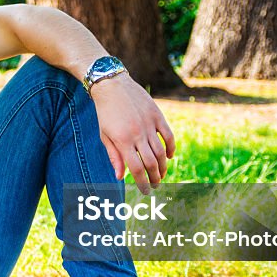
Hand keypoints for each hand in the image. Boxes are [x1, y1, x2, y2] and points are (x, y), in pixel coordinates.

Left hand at [90, 74, 175, 194]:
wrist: (112, 85)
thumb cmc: (105, 113)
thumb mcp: (105, 135)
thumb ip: (114, 157)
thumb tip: (121, 177)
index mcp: (123, 141)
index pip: (136, 169)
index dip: (142, 183)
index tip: (144, 191)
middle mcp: (137, 134)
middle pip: (151, 163)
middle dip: (154, 178)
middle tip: (155, 185)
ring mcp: (149, 124)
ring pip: (161, 152)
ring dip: (163, 167)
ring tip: (161, 175)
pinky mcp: (157, 116)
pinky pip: (168, 136)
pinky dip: (171, 148)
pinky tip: (169, 157)